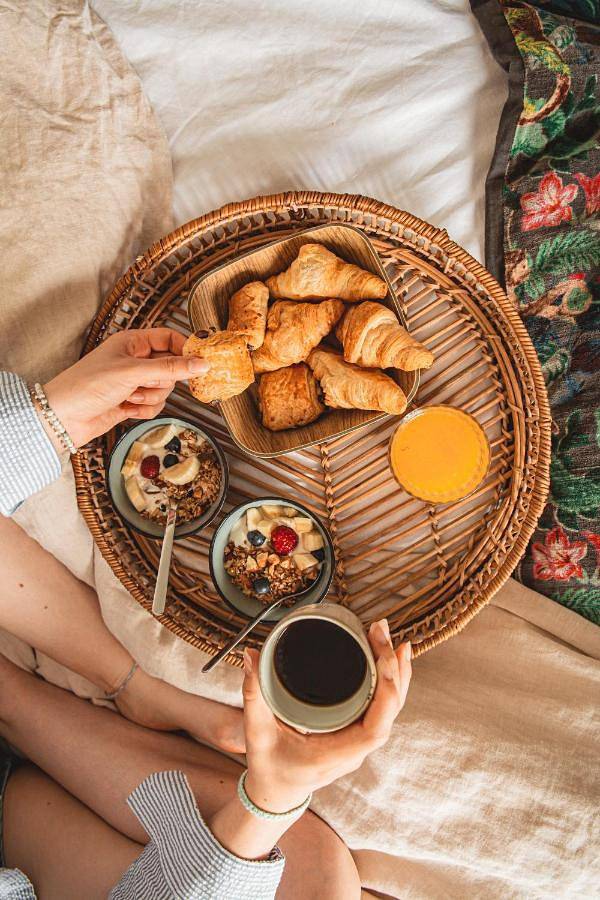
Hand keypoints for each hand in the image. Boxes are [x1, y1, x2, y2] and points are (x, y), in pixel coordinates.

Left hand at [42, 329, 207, 447]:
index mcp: (132, 342)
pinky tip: (126, 410)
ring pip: (164, 389)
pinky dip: (144, 410)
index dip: (186, 349)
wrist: (63, 418)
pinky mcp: (132, 402)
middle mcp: (135, 360)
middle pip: (170, 367)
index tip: (201, 363)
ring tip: (128, 397)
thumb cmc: (87, 385)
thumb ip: (170, 369)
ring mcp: (134, 382)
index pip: (169, 338)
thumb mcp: (132, 372)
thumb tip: (202, 364)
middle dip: (160, 381)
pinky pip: (155, 405)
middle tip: (142, 383)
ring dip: (150, 397)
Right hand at [242, 619, 411, 812]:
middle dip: (392, 670)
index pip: (375, 729)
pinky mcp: (356, 733)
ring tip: (395, 642)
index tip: (382, 660)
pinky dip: (390, 685)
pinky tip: (391, 662)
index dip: (386, 693)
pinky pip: (383, 710)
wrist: (276, 792)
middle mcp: (354, 750)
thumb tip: (251, 656)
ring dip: (396, 675)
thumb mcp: (256, 732)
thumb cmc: (268, 766)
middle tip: (381, 632)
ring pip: (391, 710)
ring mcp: (358, 742)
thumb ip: (253, 694)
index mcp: (335, 755)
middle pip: (389, 712)